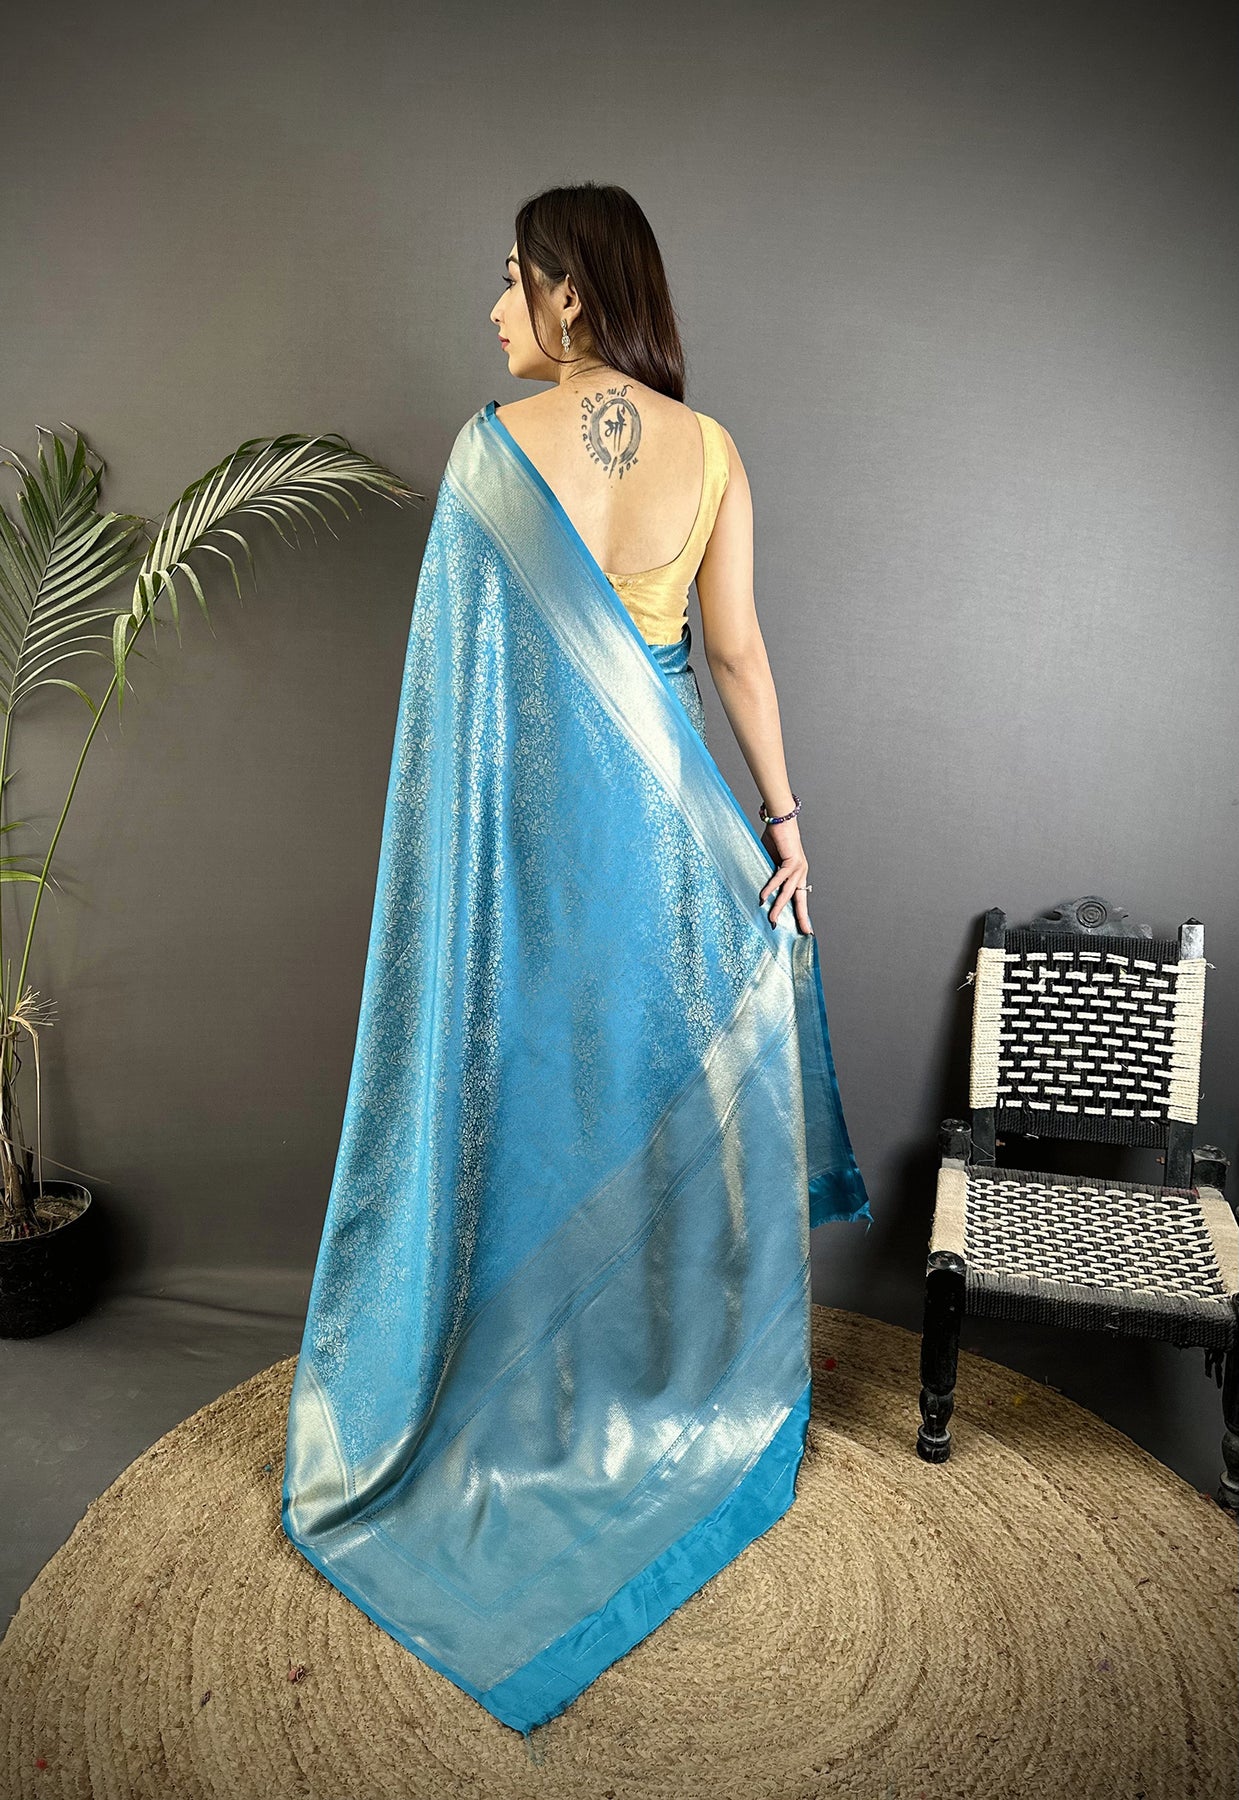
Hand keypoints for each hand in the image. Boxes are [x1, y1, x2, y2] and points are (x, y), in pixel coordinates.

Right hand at [759, 818, 812, 934]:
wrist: (781, 819)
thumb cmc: (775, 839)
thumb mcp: (771, 862)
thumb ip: (769, 875)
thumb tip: (758, 892)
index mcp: (797, 875)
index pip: (800, 898)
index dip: (801, 914)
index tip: (805, 929)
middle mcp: (801, 873)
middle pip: (800, 900)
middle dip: (801, 917)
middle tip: (802, 933)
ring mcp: (798, 867)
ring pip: (788, 892)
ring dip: (779, 906)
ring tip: (772, 919)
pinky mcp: (792, 861)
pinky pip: (780, 878)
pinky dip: (771, 887)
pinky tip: (764, 897)